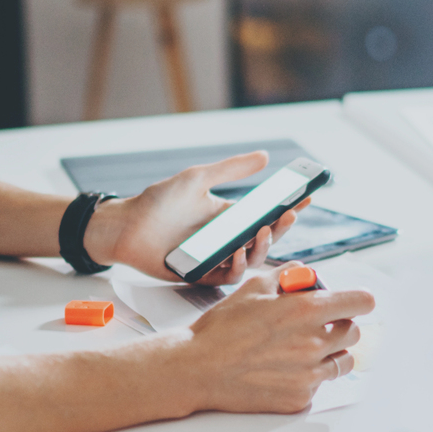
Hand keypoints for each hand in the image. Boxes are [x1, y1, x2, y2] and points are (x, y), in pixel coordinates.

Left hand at [83, 152, 302, 283]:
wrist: (126, 226)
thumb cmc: (158, 203)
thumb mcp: (198, 178)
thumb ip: (231, 169)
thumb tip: (265, 155)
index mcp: (229, 217)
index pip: (266, 215)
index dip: (288, 208)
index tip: (306, 196)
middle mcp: (226, 239)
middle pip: (265, 239)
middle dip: (282, 228)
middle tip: (290, 214)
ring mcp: (216, 258)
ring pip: (252, 260)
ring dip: (263, 247)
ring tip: (264, 231)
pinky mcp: (202, 275)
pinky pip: (228, 276)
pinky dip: (238, 266)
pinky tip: (239, 252)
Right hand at [175, 271, 371, 413]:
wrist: (198, 368)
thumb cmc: (222, 328)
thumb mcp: (254, 287)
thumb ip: (288, 277)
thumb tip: (306, 274)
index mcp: (306, 311)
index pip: (361, 302)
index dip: (358, 300)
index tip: (354, 302)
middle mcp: (314, 344)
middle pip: (354, 333)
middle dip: (340, 325)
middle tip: (316, 325)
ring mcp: (309, 375)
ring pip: (342, 362)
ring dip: (330, 353)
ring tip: (302, 349)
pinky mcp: (299, 398)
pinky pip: (319, 385)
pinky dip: (308, 376)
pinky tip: (283, 369)